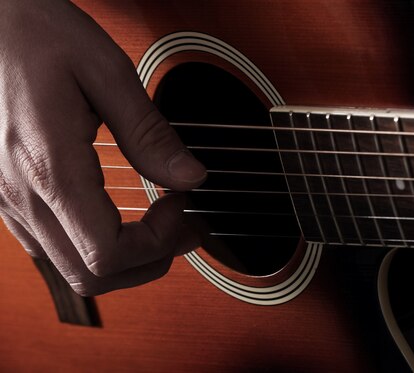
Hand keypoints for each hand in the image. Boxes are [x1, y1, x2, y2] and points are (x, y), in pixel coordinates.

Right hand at [0, 0, 205, 295]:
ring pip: (71, 268)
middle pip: (91, 274)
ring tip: (163, 222)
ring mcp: (8, 198)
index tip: (183, 206)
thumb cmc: (31, 32)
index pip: (107, 252)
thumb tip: (191, 176)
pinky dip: (97, 246)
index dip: (158, 243)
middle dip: (150, 260)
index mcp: (49, 165)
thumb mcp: (104, 71)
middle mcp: (20, 193)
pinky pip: (53, 245)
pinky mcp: (7, 193)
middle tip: (184, 224)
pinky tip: (121, 216)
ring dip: (126, 258)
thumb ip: (149, 132)